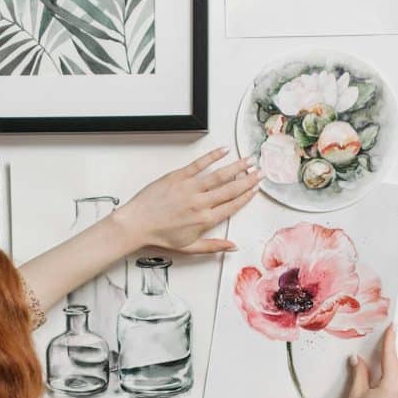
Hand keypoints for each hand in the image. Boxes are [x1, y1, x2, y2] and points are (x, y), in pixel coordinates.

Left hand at [112, 147, 262, 253]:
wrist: (137, 224)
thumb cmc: (161, 236)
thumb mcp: (189, 247)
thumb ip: (214, 246)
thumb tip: (234, 247)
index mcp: (205, 220)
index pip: (232, 206)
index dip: (246, 197)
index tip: (255, 189)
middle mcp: (201, 203)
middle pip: (231, 189)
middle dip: (248, 180)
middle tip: (260, 172)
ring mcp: (190, 188)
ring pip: (219, 176)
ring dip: (236, 167)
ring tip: (249, 160)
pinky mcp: (178, 177)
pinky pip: (199, 164)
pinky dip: (213, 156)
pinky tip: (224, 150)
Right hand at [340, 324, 397, 397]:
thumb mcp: (356, 394)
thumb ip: (360, 373)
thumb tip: (358, 359)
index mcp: (391, 387)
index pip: (391, 357)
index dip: (390, 341)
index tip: (392, 328)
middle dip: (389, 357)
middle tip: (375, 353)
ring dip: (392, 370)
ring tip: (375, 373)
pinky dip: (394, 383)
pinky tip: (379, 388)